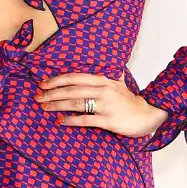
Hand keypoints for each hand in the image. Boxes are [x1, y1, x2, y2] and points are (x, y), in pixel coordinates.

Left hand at [34, 72, 167, 137]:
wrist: (149, 114)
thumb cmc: (130, 100)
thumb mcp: (118, 83)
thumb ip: (108, 75)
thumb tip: (104, 66)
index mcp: (102, 80)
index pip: (74, 77)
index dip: (57, 80)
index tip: (42, 83)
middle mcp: (102, 90)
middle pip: (71, 89)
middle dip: (52, 93)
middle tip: (37, 96)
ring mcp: (105, 105)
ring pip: (76, 103)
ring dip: (57, 105)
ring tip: (44, 107)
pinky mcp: (109, 120)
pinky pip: (86, 119)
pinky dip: (71, 120)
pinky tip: (60, 121)